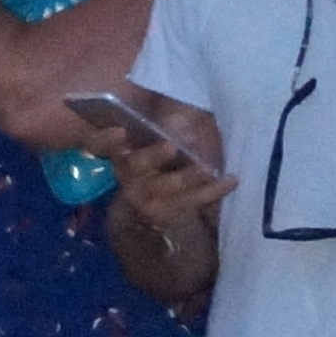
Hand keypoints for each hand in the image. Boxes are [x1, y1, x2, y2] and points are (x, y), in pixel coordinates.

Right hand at [106, 99, 235, 241]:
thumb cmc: (170, 170)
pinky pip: (189, 201)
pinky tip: (231, 181)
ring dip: (186, 176)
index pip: (104, 145)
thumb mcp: (167, 143)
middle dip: (152, 156)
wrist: (166, 221)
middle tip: (171, 147)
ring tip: (207, 169)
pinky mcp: (164, 215)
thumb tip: (177, 116)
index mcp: (122, 155)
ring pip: (162, 187)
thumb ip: (170, 125)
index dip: (108, 140)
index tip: (120, 131)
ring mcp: (144, 200)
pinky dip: (212, 190)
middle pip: (133, 165)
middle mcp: (127, 177)